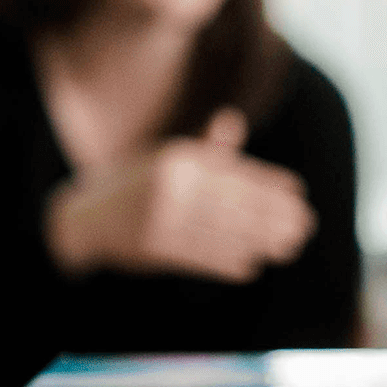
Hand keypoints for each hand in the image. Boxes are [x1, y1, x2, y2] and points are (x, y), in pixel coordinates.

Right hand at [46, 109, 315, 283]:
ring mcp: (160, 216)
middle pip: (233, 202)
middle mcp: (170, 184)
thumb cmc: (131, 187)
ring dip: (259, 241)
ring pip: (221, 231)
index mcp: (177, 158)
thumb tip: (233, 121)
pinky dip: (226, 262)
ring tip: (288, 247)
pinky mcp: (152, 247)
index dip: (269, 182)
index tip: (298, 193)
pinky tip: (251, 266)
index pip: (233, 171)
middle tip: (305, 225)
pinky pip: (198, 256)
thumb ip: (202, 149)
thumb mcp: (162, 159)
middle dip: (273, 215)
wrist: (82, 218)